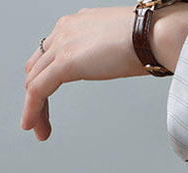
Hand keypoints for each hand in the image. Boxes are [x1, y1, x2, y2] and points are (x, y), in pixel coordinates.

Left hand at [21, 4, 187, 140]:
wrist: (154, 33)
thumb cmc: (151, 38)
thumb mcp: (125, 46)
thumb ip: (116, 54)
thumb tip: (126, 63)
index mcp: (77, 26)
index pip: (50, 54)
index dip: (46, 79)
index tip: (51, 100)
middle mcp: (64, 31)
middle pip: (37, 67)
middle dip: (35, 96)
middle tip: (41, 121)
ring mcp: (63, 44)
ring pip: (35, 80)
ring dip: (34, 108)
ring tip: (40, 130)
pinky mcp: (66, 62)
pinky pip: (39, 89)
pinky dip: (33, 109)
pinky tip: (34, 125)